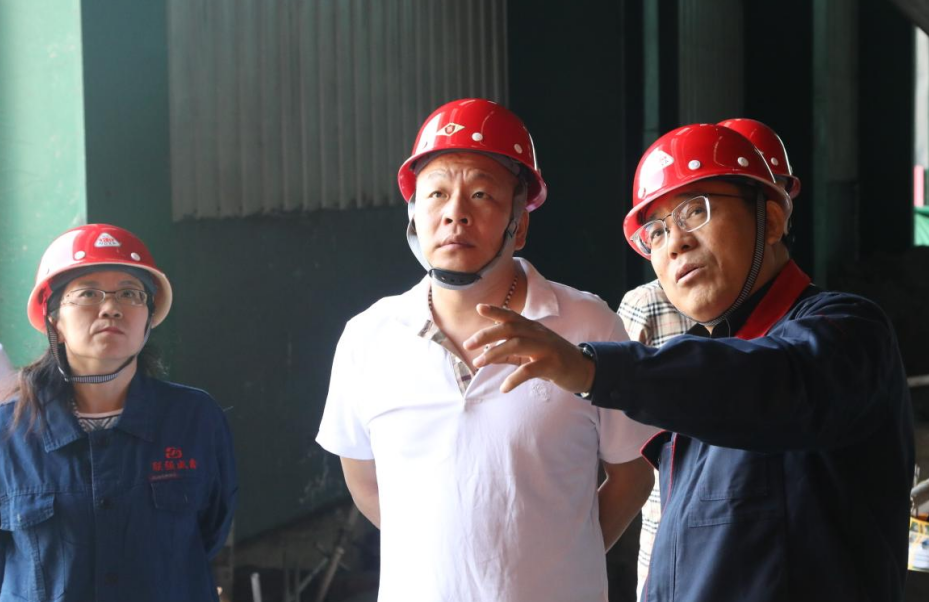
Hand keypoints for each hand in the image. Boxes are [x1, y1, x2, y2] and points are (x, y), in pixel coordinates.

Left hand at [464, 304, 595, 393]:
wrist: (583, 370)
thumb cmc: (553, 360)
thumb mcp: (529, 354)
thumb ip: (509, 354)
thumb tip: (486, 355)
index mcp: (532, 329)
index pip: (512, 317)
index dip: (496, 311)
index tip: (479, 308)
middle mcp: (538, 334)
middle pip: (510, 329)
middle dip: (487, 335)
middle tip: (468, 345)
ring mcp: (546, 348)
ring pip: (517, 345)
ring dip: (495, 353)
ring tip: (478, 363)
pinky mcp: (552, 365)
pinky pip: (530, 370)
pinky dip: (515, 378)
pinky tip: (504, 388)